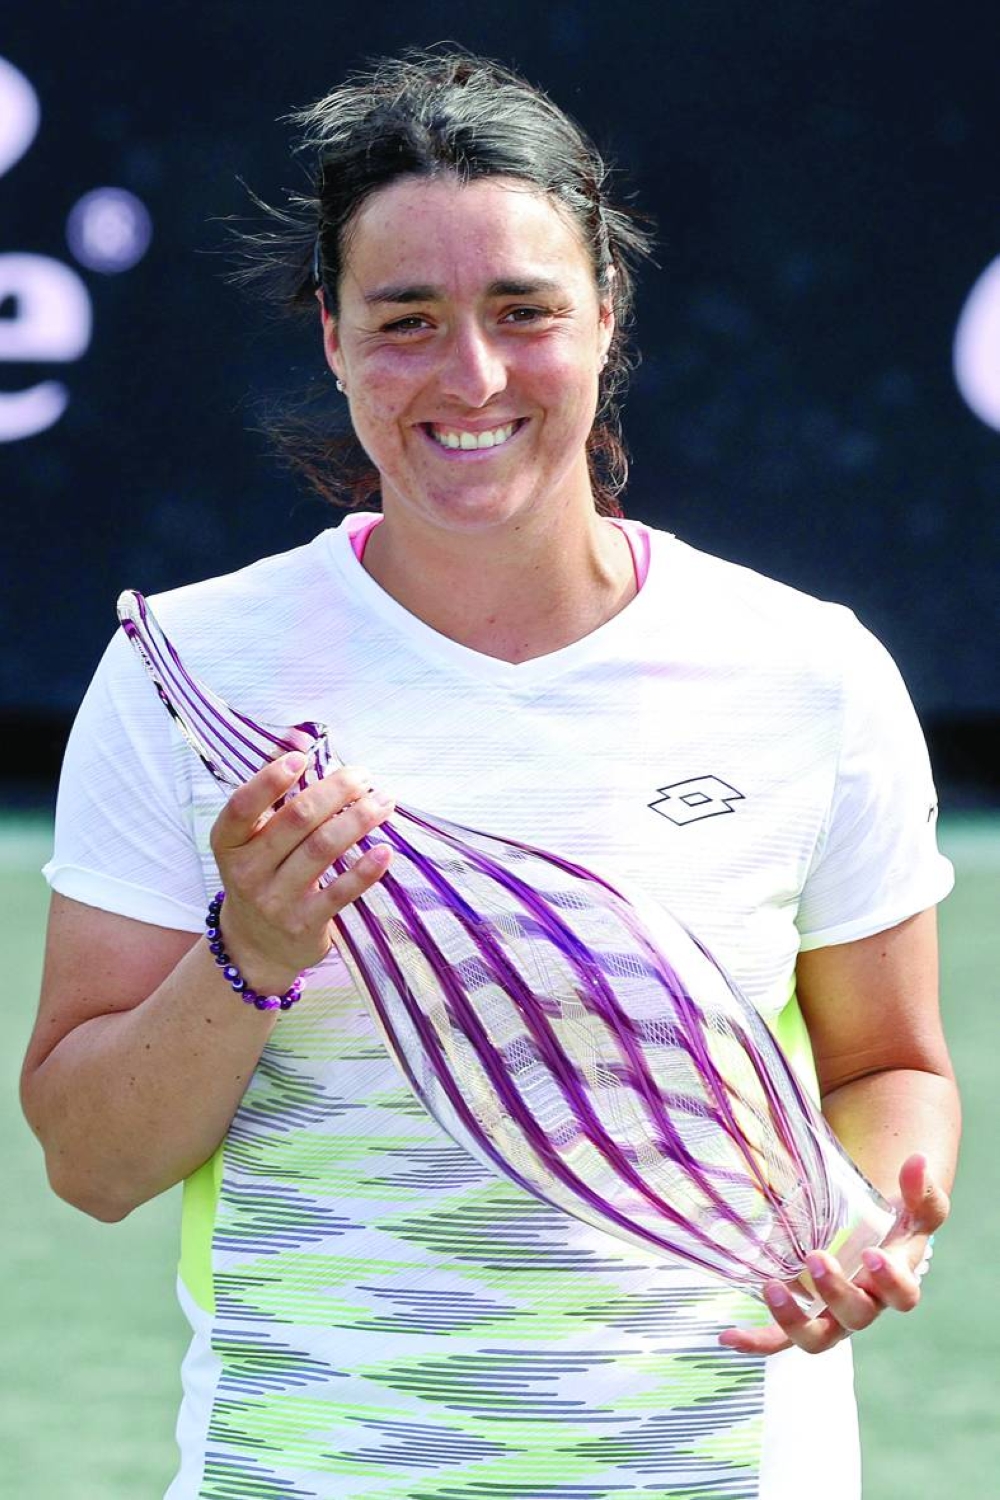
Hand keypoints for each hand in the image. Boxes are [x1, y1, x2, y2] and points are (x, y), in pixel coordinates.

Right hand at [209, 751, 393, 990]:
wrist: (257, 945)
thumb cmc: (263, 874)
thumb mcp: (252, 841)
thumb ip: (273, 800)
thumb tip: (300, 743)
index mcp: (228, 843)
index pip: (242, 807)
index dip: (269, 780)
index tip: (302, 758)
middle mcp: (246, 872)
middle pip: (296, 820)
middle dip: (335, 791)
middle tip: (363, 776)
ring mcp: (274, 900)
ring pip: (322, 849)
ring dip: (358, 819)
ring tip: (383, 801)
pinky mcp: (304, 924)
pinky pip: (341, 892)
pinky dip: (365, 869)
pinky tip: (385, 849)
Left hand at [718, 1153, 949, 1356]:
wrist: (872, 1234)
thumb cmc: (897, 1221)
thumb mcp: (913, 1204)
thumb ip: (918, 1186)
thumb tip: (917, 1160)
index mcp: (895, 1282)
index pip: (902, 1294)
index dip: (890, 1281)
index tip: (872, 1254)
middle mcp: (865, 1305)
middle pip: (857, 1316)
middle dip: (836, 1291)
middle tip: (815, 1258)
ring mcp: (833, 1316)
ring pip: (818, 1337)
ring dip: (793, 1320)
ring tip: (771, 1289)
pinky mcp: (805, 1316)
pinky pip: (781, 1338)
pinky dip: (758, 1340)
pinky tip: (729, 1336)